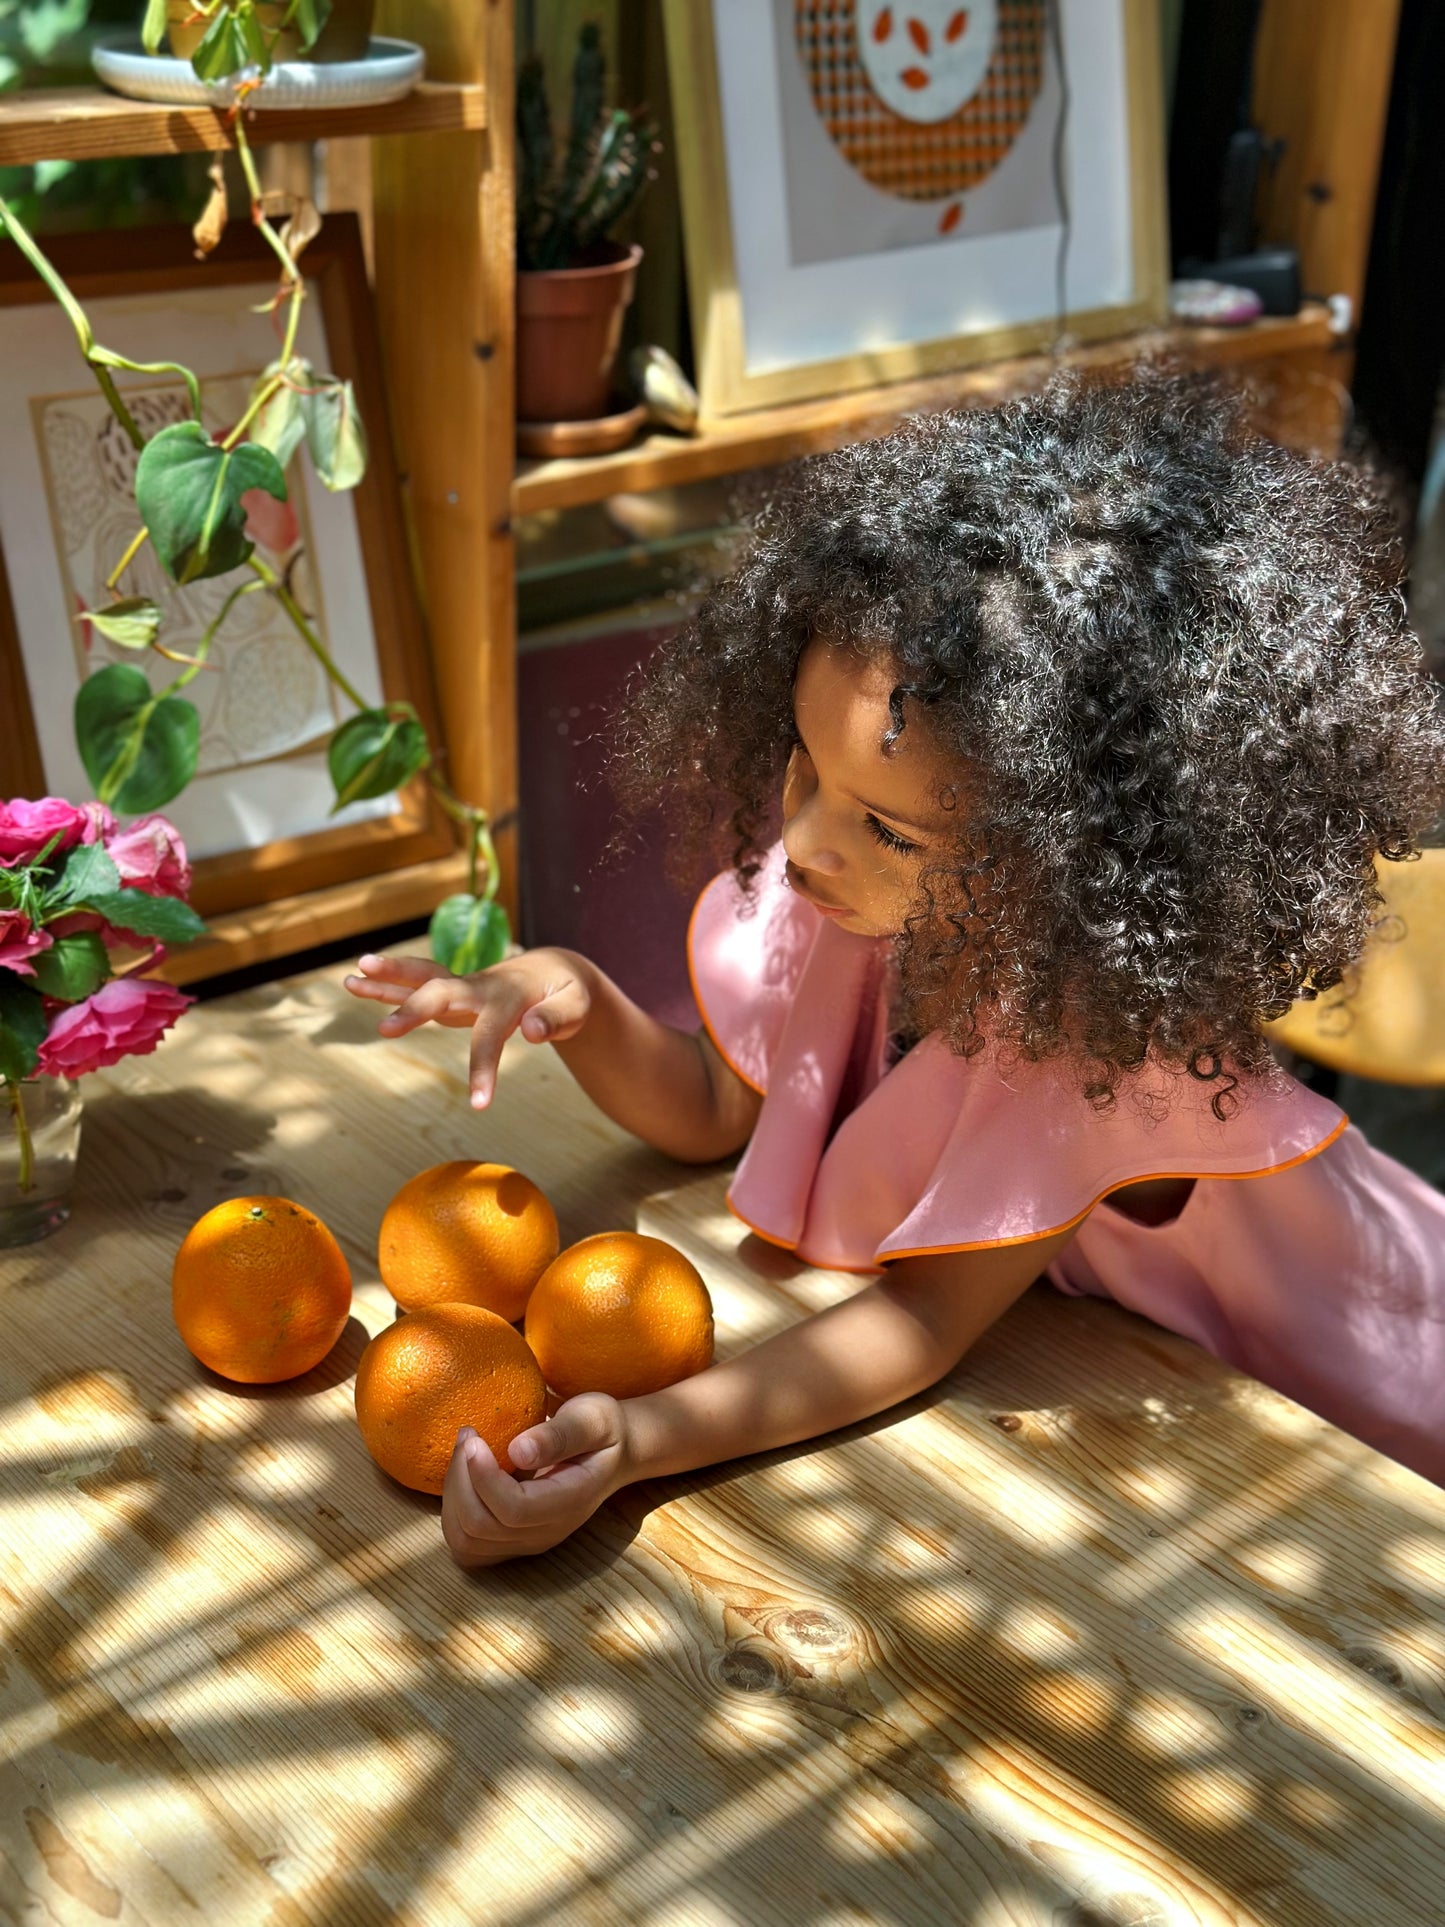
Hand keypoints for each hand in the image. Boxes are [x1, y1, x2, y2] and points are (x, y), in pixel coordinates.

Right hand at [343, 947, 593, 1106]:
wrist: (554, 970)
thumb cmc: (568, 995)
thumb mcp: (577, 1007)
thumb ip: (557, 1020)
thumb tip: (532, 1032)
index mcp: (509, 996)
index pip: (491, 1035)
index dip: (484, 1069)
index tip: (478, 1106)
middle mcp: (479, 987)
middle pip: (442, 992)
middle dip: (415, 1009)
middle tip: (385, 1030)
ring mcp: (463, 987)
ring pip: (423, 979)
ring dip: (389, 978)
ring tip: (350, 979)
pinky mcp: (452, 992)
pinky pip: (417, 984)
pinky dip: (388, 984)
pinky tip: (355, 983)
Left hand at [441, 1394, 630, 1567]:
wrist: (613, 1453)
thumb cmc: (602, 1429)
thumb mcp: (592, 1418)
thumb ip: (560, 1435)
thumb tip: (517, 1451)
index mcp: (570, 1503)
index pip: (514, 1510)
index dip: (484, 1479)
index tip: (474, 1438)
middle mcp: (546, 1533)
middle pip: (481, 1528)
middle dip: (461, 1480)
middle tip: (468, 1434)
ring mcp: (526, 1542)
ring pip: (466, 1542)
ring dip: (453, 1496)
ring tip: (464, 1452)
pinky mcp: (509, 1541)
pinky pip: (466, 1545)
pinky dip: (453, 1513)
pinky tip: (465, 1477)